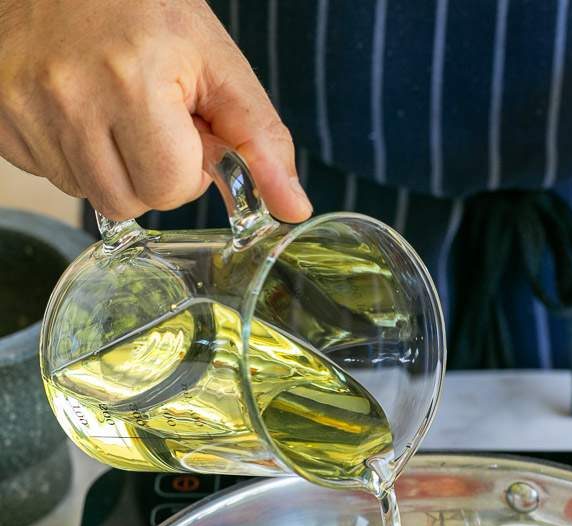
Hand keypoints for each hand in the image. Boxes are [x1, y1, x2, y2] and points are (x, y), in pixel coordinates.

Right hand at [0, 0, 310, 221]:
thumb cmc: (142, 7)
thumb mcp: (215, 62)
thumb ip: (259, 139)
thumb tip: (294, 209)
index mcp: (132, 80)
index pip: (172, 188)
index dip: (185, 165)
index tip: (180, 123)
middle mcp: (70, 96)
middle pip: (129, 203)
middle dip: (150, 172)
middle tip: (146, 117)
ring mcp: (25, 107)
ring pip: (89, 195)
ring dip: (111, 167)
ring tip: (111, 109)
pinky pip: (49, 175)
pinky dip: (70, 153)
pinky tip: (75, 109)